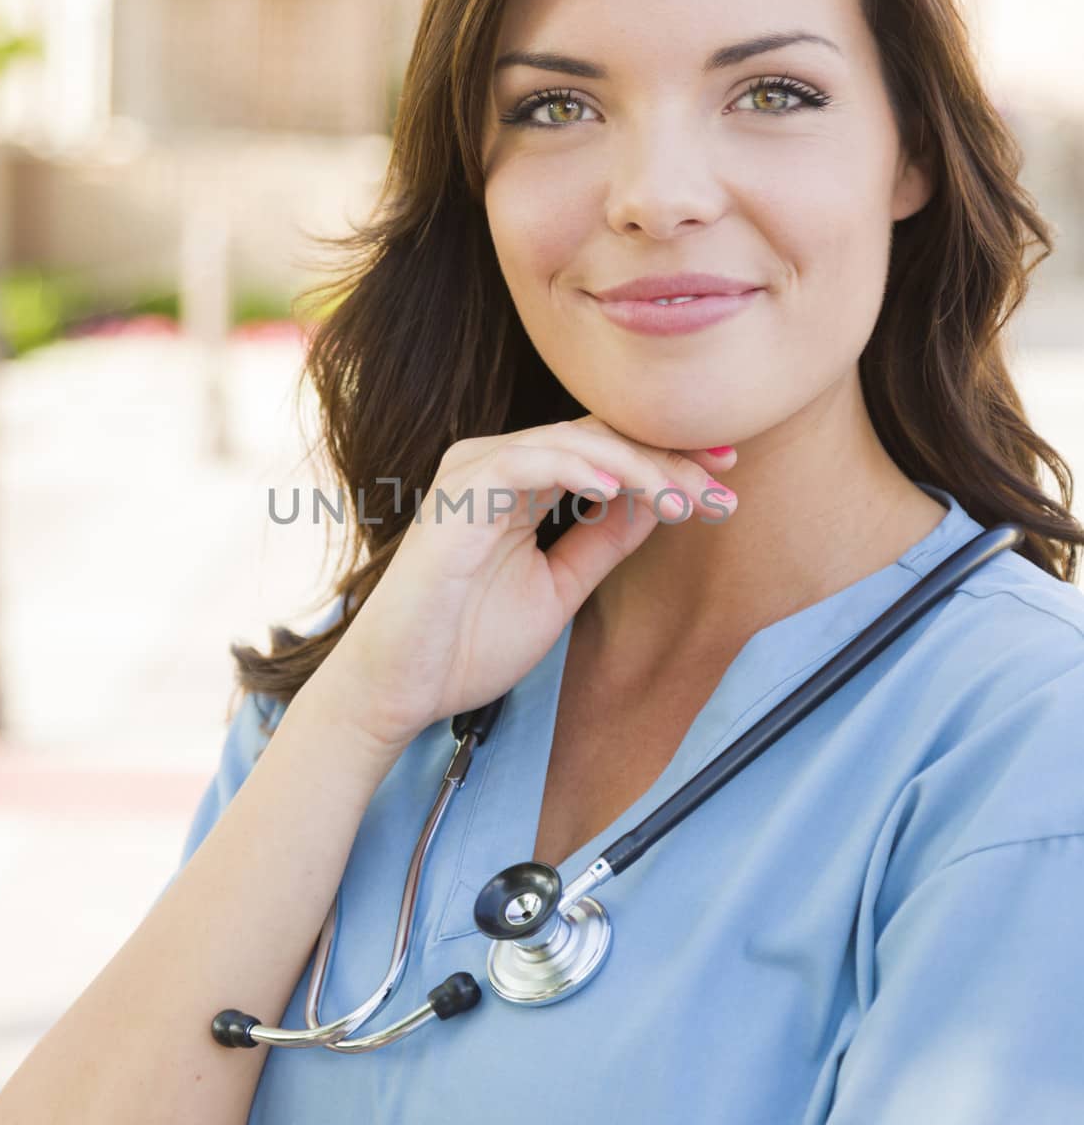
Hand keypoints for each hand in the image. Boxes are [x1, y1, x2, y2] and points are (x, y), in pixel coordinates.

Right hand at [320, 415, 737, 751]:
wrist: (399, 687)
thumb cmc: (465, 644)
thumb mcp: (559, 588)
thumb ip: (603, 543)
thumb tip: (660, 504)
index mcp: (520, 483)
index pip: (605, 450)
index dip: (668, 460)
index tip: (726, 483)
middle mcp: (498, 465)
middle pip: (600, 437)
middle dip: (669, 457)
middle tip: (727, 482)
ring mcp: (476, 473)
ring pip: (575, 442)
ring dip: (640, 468)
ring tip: (688, 498)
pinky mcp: (460, 495)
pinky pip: (531, 462)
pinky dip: (582, 470)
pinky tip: (625, 490)